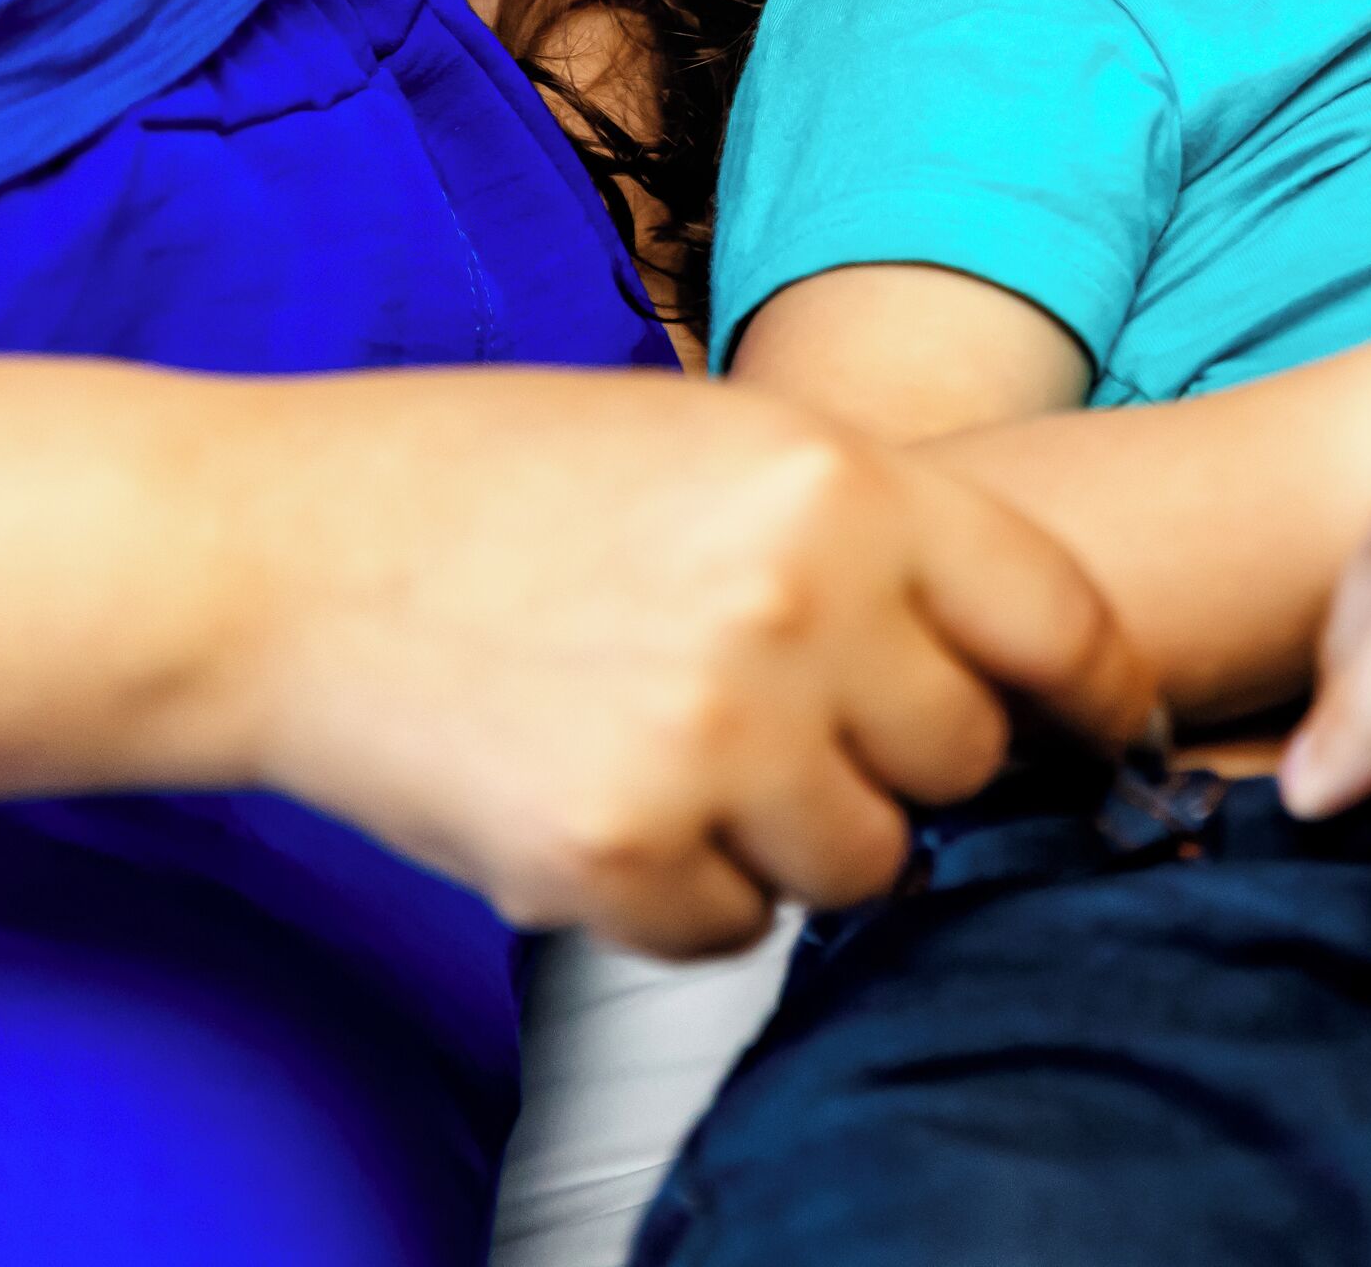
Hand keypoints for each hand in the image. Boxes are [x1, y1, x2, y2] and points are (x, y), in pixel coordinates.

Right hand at [219, 373, 1153, 956]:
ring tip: (676, 747)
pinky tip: (595, 797)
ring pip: (867, 862)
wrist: (268, 552)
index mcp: (841, 482)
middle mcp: (801, 605)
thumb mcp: (715, 439)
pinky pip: (736, 931)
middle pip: (964, 758)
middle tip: (784, 717)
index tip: (1102, 736)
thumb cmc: (494, 484)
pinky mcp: (618, 850)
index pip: (1059, 622)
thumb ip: (870, 534)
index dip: (1095, 696)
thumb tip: (1013, 661)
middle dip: (899, 757)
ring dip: (796, 837)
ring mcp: (713, 734)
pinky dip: (685, 894)